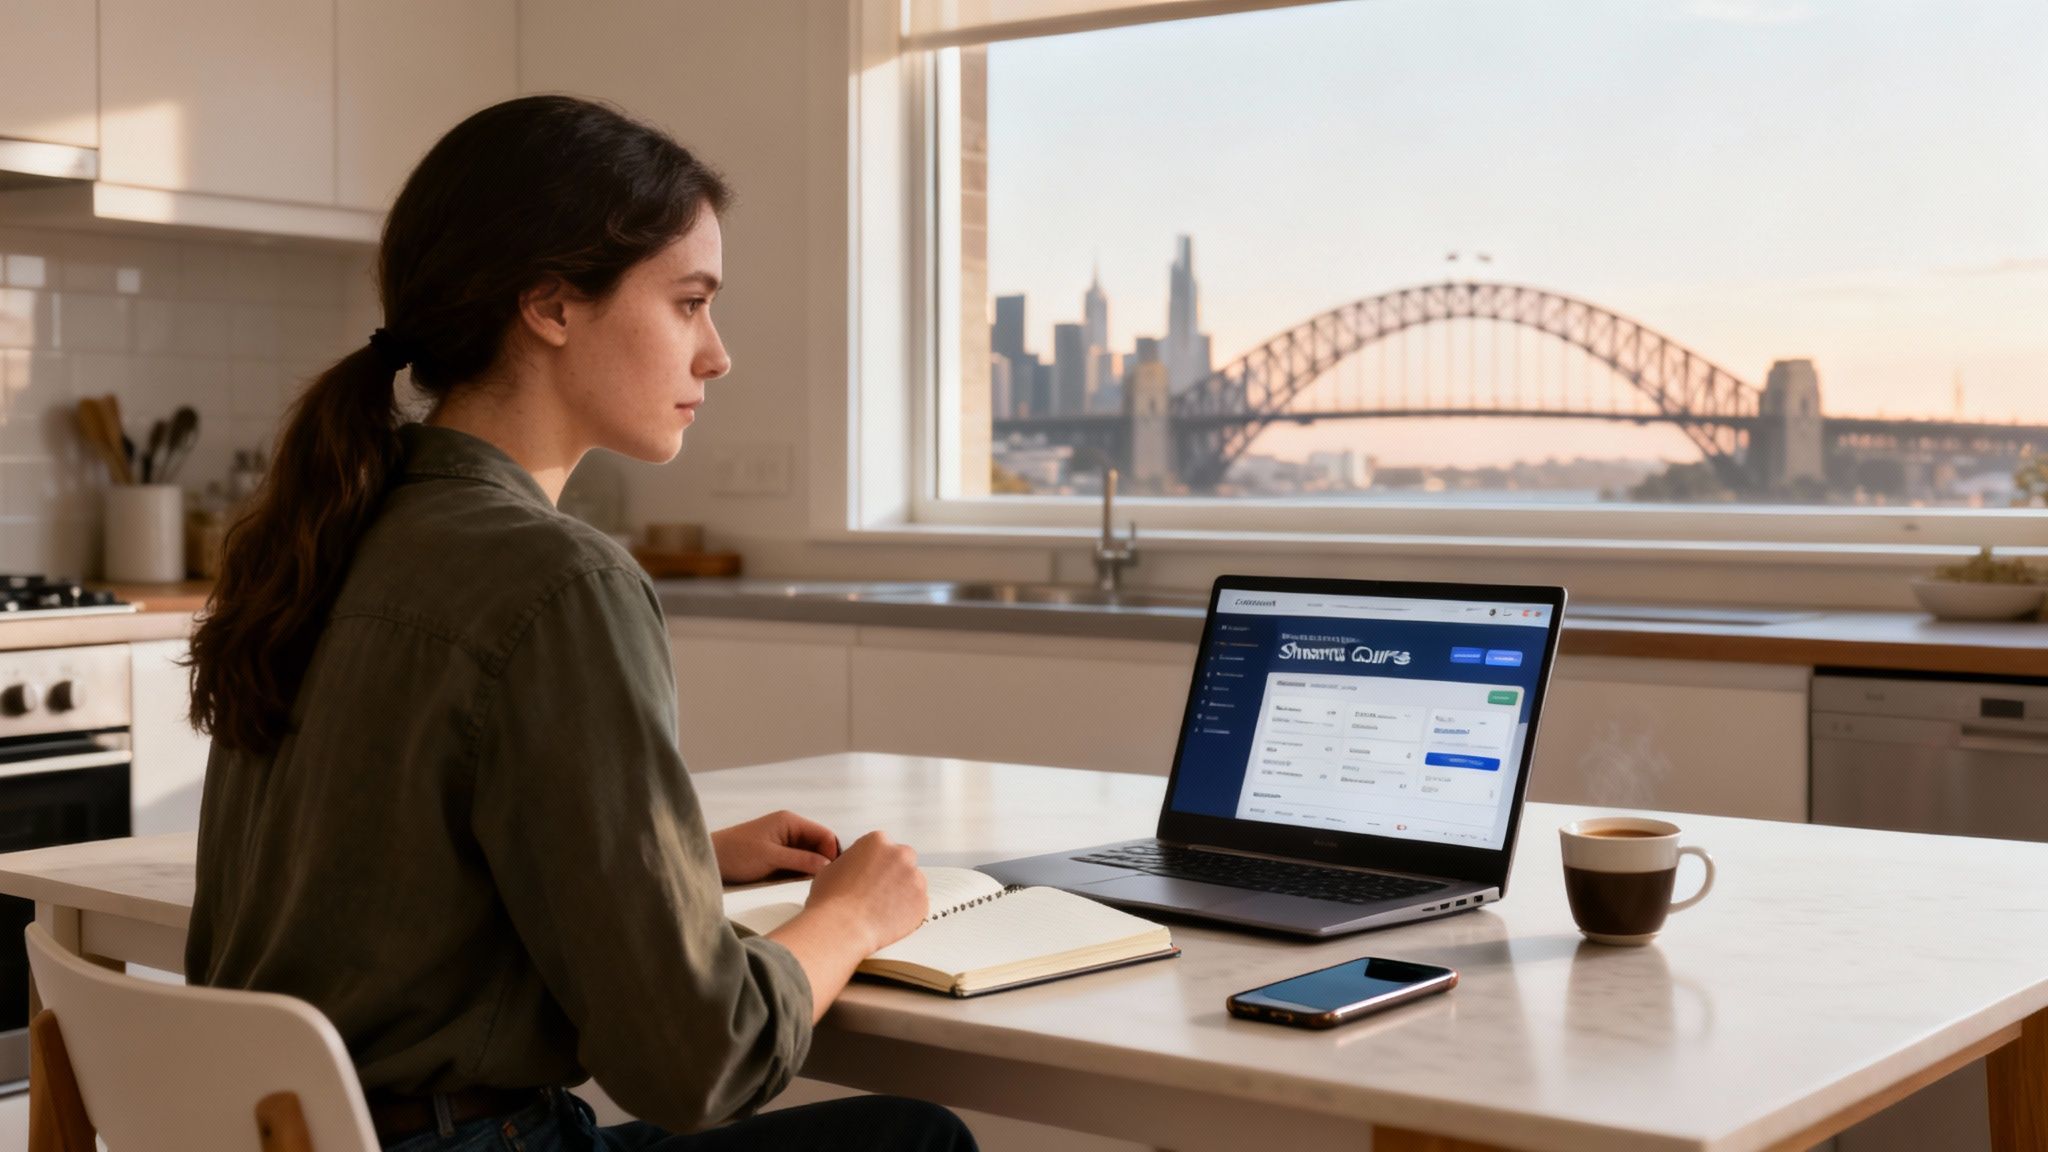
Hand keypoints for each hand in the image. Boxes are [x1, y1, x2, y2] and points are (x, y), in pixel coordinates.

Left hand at [710, 810, 840, 884]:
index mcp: (791, 822)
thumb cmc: (736, 854)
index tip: (831, 874)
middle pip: (819, 845)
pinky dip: (801, 872)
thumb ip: (801, 860)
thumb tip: (828, 865)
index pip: (824, 835)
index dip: (831, 853)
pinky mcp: (778, 854)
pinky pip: (798, 862)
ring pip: (809, 856)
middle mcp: (790, 829)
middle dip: (823, 862)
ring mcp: (784, 842)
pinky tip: (800, 883)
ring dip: (812, 869)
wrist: (709, 859)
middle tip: (825, 883)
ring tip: (813, 885)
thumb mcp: (771, 858)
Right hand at [803, 831, 925, 953]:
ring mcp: (914, 878)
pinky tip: (889, 918)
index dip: (876, 863)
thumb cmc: (832, 900)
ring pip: (913, 883)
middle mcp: (900, 855)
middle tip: (879, 891)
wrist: (842, 927)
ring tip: (881, 908)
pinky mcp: (922, 902)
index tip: (872, 873)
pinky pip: (918, 905)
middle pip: (903, 860)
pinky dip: (908, 912)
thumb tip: (852, 870)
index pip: (883, 847)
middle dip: (894, 874)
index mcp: (877, 842)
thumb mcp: (832, 868)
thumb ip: (850, 863)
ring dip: (902, 892)